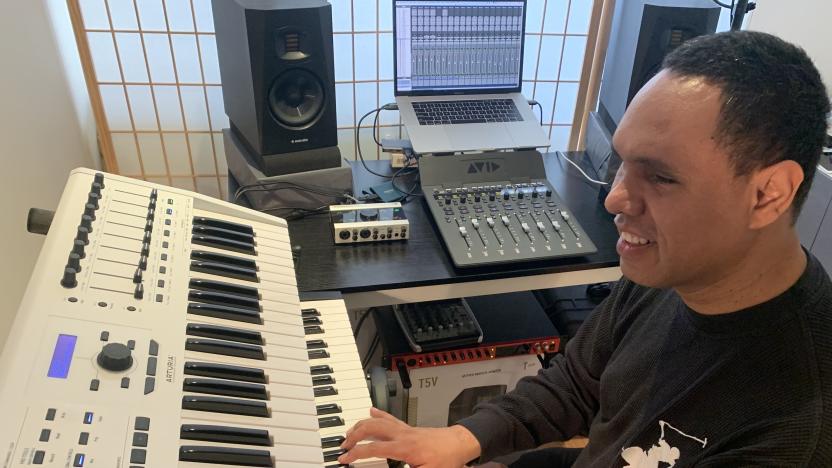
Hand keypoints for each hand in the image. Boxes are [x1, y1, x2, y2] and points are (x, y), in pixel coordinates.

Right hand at [338, 407, 481, 467]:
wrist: (459, 444)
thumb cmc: (446, 460)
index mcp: (404, 448)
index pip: (373, 449)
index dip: (356, 454)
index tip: (343, 459)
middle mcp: (402, 435)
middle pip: (371, 429)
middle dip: (354, 435)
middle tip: (343, 444)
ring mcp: (405, 429)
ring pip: (378, 421)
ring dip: (361, 425)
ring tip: (349, 432)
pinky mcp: (408, 428)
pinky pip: (390, 418)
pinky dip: (378, 414)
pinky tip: (371, 411)